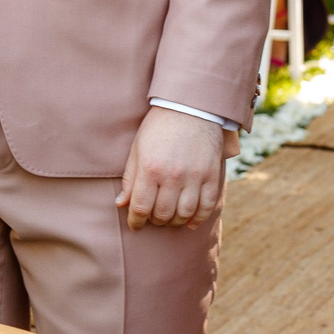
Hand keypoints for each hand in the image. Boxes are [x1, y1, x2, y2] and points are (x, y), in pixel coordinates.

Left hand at [117, 105, 226, 229]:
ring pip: (184, 214)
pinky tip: (190, 221)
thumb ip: (130, 179)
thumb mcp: (137, 149)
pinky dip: (198, 218)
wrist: (190, 108)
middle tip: (152, 217)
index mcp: (150, 169)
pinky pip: (207, 206)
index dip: (136, 221)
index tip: (135, 225)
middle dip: (155, 221)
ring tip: (169, 217)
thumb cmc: (158, 128)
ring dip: (175, 221)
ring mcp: (194, 176)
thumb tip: (121, 204)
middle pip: (163, 214)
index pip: (141, 207)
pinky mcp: (211, 175)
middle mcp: (172, 175)